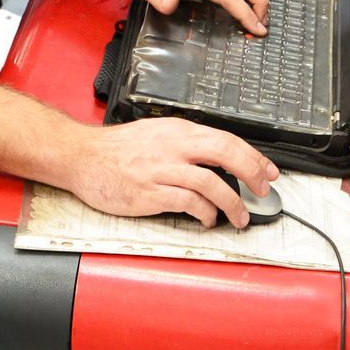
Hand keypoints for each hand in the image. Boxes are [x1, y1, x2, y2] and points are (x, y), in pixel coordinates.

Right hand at [64, 119, 279, 228]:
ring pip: (210, 182)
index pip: (225, 138)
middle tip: (262, 190)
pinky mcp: (150, 192)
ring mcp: (161, 169)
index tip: (267, 171)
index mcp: (176, 130)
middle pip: (224, 153)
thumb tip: (219, 159)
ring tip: (239, 216)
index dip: (252, 156)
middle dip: (251, 173)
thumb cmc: (116, 150)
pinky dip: (205, 213)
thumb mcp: (156, 134)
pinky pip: (188, 203)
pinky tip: (208, 219)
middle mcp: (172, 146)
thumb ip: (185, 144)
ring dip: (232, 203)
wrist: (82, 157)